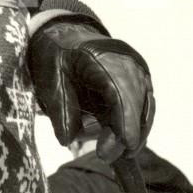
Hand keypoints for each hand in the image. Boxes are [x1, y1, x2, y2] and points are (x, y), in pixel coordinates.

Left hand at [29, 21, 154, 161]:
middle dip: (124, 134)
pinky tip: (118, 144)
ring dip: (126, 132)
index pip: (121, 91)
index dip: (126, 119)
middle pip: (136, 104)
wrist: (66, 36)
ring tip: (105, 149)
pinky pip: (140, 109)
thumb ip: (60, 109)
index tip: (127, 144)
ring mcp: (136, 73)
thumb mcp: (49, 79)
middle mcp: (127, 64)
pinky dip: (129, 125)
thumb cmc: (56, 56)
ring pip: (142, 110)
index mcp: (102, 58)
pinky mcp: (138, 84)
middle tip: (104, 155)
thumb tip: (68, 140)